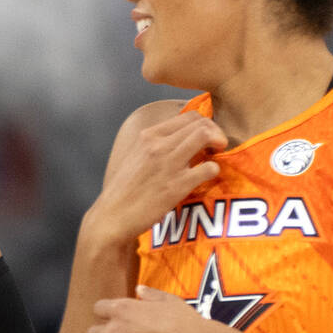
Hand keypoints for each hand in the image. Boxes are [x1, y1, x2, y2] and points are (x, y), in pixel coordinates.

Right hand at [89, 112, 226, 242]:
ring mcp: (168, 164)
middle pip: (201, 123)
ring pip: (206, 136)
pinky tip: (209, 176)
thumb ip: (156, 145)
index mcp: (148, 136)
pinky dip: (215, 169)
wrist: (113, 217)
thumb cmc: (125, 190)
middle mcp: (158, 145)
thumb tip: (180, 141)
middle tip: (218, 146)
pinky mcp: (178, 185)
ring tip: (216, 156)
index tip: (207, 138)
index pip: (189, 116)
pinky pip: (209, 168)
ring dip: (219, 143)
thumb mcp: (136, 157)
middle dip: (216, 132)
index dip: (205, 124)